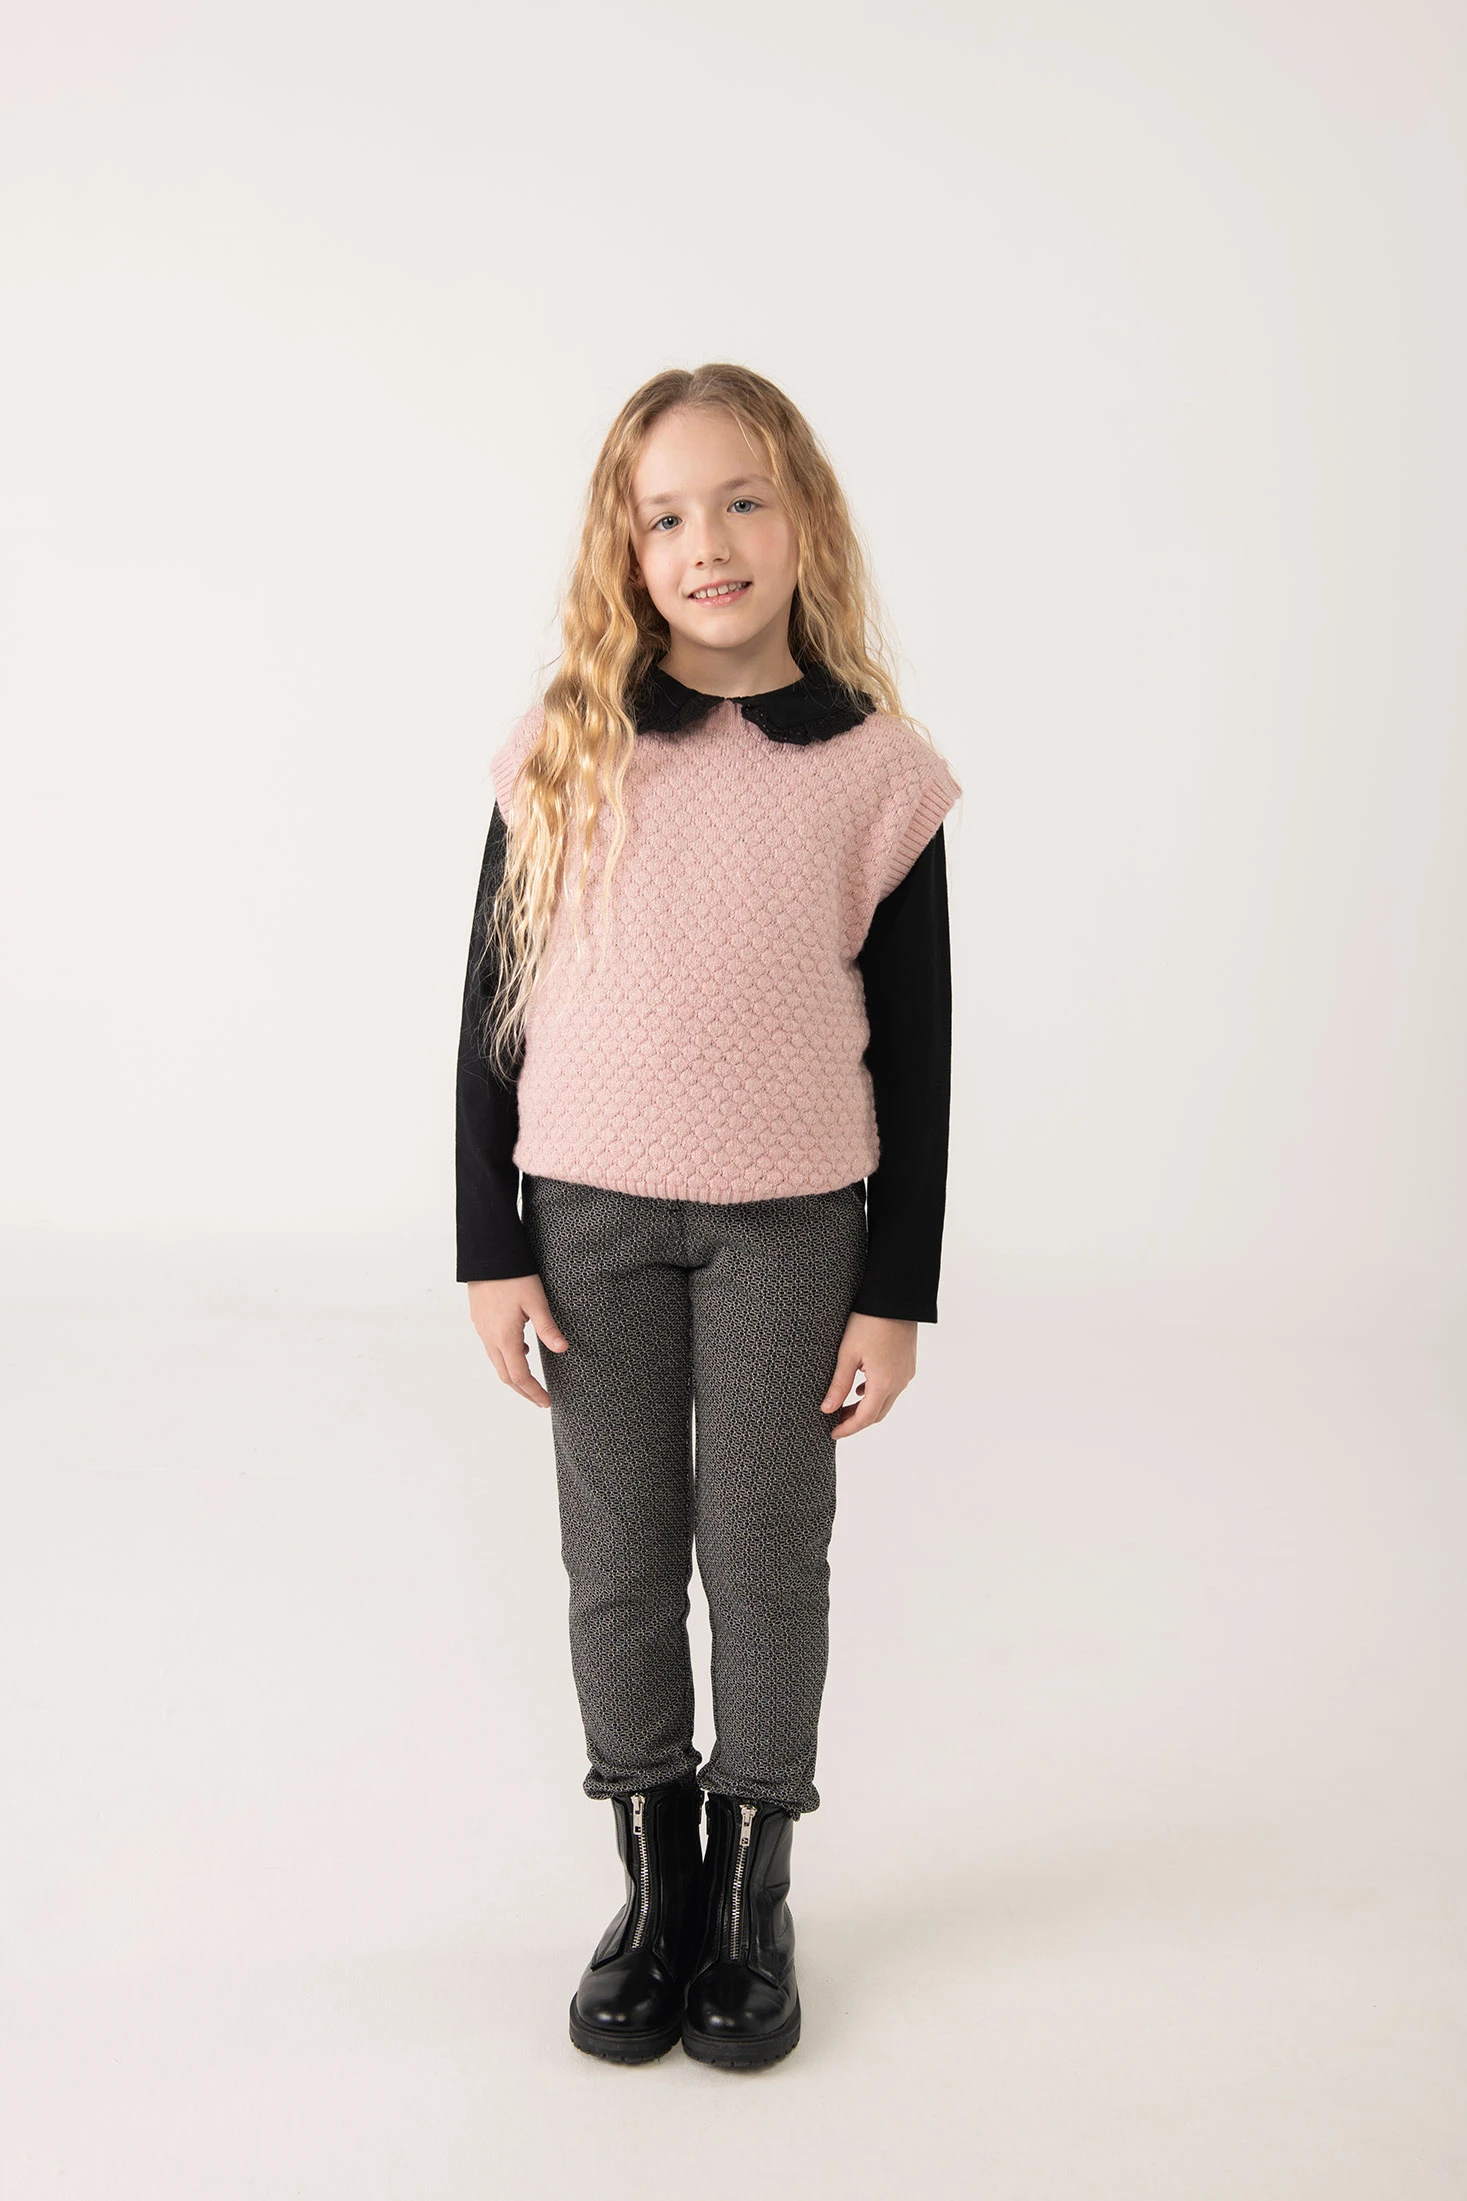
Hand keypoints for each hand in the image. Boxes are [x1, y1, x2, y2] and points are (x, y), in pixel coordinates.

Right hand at [466, 1274, 568, 1406]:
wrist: (487, 1255)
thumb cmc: (514, 1276)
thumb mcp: (536, 1301)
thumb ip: (548, 1328)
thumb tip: (562, 1349)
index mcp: (505, 1338)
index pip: (519, 1376)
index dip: (533, 1392)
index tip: (546, 1402)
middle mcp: (490, 1338)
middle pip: (505, 1375)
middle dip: (523, 1390)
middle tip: (540, 1399)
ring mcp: (482, 1330)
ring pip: (497, 1362)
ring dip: (514, 1375)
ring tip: (533, 1379)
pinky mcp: (479, 1320)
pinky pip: (492, 1347)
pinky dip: (506, 1357)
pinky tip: (521, 1348)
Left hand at [818, 1312, 917, 1436]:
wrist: (895, 1298)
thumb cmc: (869, 1322)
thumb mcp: (848, 1354)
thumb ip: (838, 1384)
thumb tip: (827, 1409)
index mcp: (884, 1382)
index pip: (865, 1417)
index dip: (848, 1428)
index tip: (832, 1433)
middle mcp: (899, 1382)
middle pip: (878, 1414)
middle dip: (856, 1421)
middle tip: (835, 1421)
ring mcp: (906, 1373)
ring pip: (886, 1401)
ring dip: (866, 1408)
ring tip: (843, 1405)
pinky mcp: (908, 1364)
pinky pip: (892, 1388)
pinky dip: (876, 1394)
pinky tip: (860, 1388)